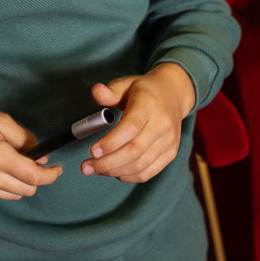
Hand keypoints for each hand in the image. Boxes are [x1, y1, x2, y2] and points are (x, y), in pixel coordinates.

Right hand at [0, 96, 62, 200]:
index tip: (57, 169)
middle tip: (33, 161)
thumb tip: (42, 156)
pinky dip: (4, 186)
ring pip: (14, 195)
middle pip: (27, 190)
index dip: (50, 175)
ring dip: (20, 183)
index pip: (34, 177)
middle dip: (36, 178)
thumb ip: (25, 138)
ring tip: (10, 162)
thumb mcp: (1, 120)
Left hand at [80, 63, 194, 182]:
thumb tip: (96, 91)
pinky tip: (113, 171)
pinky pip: (147, 173)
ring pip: (139, 166)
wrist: (173, 95)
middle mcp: (162, 125)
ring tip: (96, 169)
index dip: (111, 142)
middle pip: (134, 151)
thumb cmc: (144, 91)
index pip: (130, 127)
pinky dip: (128, 176)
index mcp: (149, 105)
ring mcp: (168, 141)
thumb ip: (109, 91)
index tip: (92, 151)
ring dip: (114, 171)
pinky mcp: (170, 154)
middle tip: (86, 167)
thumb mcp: (126, 84)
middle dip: (107, 163)